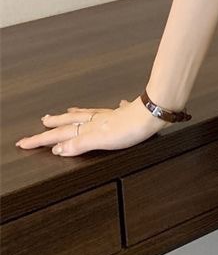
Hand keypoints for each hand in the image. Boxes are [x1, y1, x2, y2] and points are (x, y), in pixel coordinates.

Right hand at [15, 96, 170, 155]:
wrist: (155, 112)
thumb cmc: (132, 127)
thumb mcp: (101, 140)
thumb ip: (79, 144)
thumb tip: (58, 149)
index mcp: (90, 127)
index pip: (61, 134)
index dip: (42, 139)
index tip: (25, 142)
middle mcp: (99, 119)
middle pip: (72, 121)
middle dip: (55, 124)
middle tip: (41, 122)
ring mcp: (114, 116)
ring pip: (90, 114)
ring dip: (77, 115)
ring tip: (68, 111)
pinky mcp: (129, 114)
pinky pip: (116, 110)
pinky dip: (112, 108)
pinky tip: (118, 105)